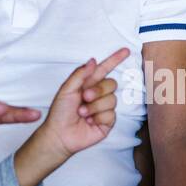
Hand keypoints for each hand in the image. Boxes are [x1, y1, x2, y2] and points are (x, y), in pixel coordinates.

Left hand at [13, 48, 128, 185]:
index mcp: (88, 84)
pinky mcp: (107, 121)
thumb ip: (80, 74)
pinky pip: (111, 114)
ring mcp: (104, 108)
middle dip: (98, 90)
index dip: (115, 59)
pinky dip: (98, 117)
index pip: (105, 69)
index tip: (126, 50)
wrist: (59, 134)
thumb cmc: (60, 112)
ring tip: (82, 113)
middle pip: (111, 83)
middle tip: (84, 97)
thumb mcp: (66, 89)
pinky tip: (89, 122)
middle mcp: (98, 94)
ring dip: (95, 106)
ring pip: (112, 100)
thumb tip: (93, 61)